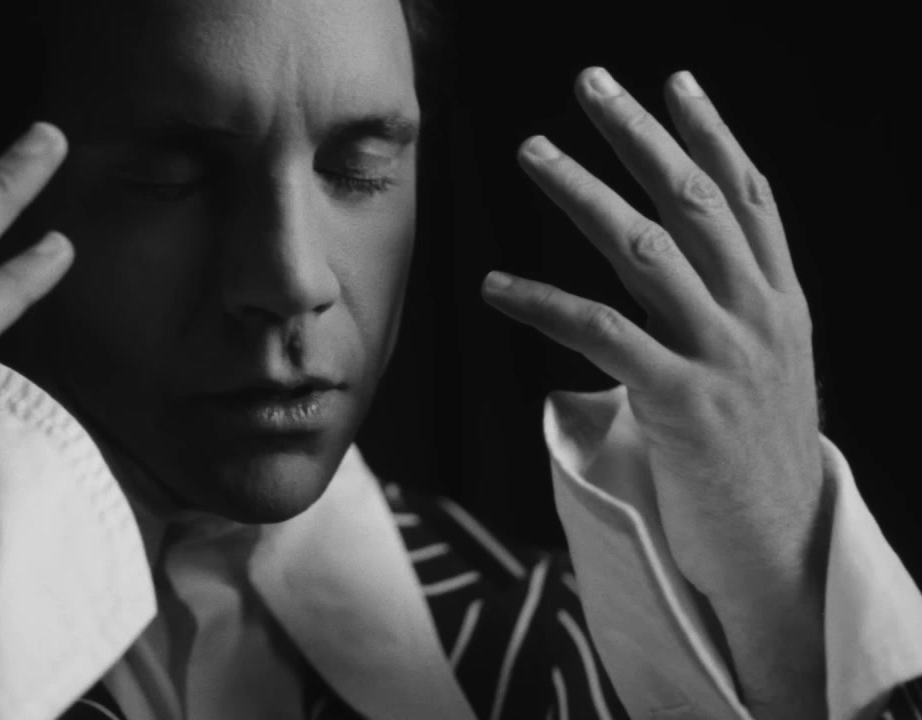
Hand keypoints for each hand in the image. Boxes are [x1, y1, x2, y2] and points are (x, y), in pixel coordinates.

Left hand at [481, 68, 828, 717]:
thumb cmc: (752, 463)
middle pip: (695, 201)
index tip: (673, 84)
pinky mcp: (682, 404)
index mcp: (781, 305)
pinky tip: (495, 286)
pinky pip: (601, 333)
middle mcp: (760, 317)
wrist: (777, 552)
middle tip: (591, 83)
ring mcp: (724, 357)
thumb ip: (729, 317)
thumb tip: (674, 275)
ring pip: (647, 249)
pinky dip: (542, 302)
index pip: (749, 198)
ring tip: (535, 150)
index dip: (711, 134)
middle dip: (639, 135)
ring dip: (583, 192)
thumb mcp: (763, 374)